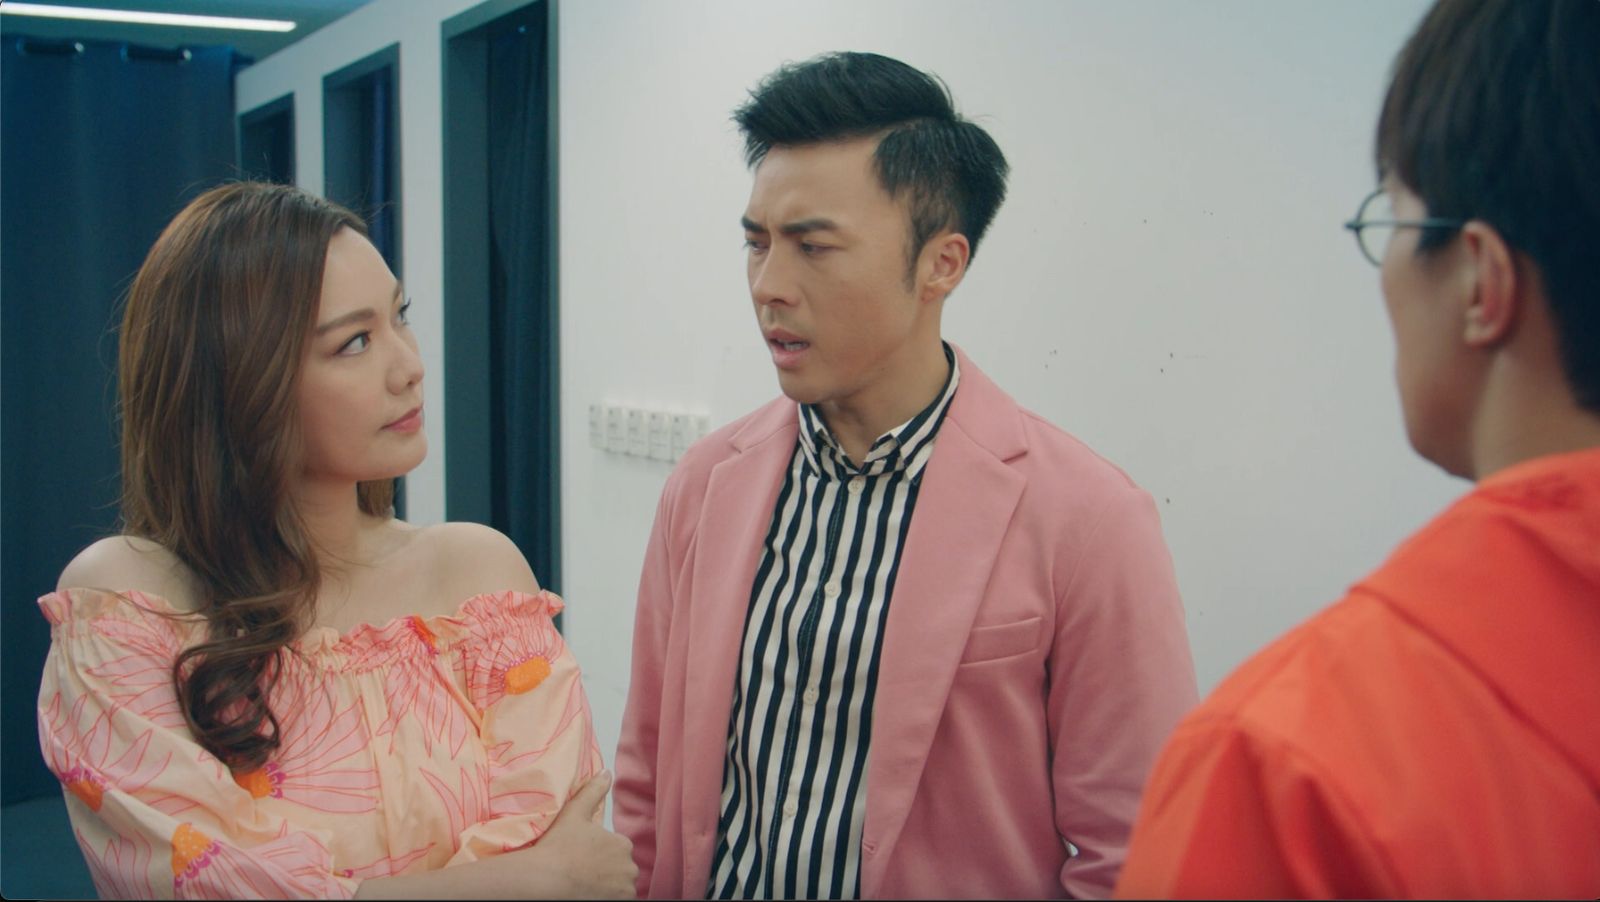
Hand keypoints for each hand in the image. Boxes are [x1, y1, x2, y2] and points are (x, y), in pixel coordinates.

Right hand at [530, 772, 637, 898]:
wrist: (546, 879)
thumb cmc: (558, 847)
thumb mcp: (574, 813)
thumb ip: (593, 791)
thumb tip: (607, 774)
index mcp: (622, 844)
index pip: (616, 851)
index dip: (599, 855)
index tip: (582, 857)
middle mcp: (630, 867)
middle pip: (620, 870)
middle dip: (606, 871)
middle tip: (581, 872)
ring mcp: (625, 889)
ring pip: (620, 887)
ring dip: (609, 887)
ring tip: (584, 885)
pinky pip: (618, 900)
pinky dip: (607, 897)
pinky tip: (589, 894)